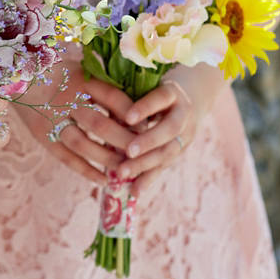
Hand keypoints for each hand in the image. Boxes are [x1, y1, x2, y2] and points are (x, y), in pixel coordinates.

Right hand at [17, 63, 135, 184]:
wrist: (16, 75)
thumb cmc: (57, 72)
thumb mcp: (81, 69)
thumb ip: (104, 84)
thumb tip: (138, 106)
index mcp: (80, 80)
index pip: (112, 98)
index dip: (132, 114)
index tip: (148, 126)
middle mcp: (66, 100)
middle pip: (99, 125)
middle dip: (124, 141)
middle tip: (143, 153)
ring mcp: (52, 119)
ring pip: (83, 144)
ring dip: (107, 159)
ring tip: (126, 169)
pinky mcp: (42, 135)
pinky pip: (66, 157)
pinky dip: (85, 170)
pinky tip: (103, 181)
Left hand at [117, 64, 226, 195]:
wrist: (186, 100)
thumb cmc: (151, 90)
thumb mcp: (143, 87)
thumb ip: (126, 94)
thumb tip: (94, 95)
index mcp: (172, 93)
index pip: (161, 98)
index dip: (146, 108)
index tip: (128, 118)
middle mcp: (184, 114)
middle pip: (169, 129)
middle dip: (148, 141)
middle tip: (128, 151)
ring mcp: (185, 135)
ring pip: (167, 152)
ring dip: (144, 164)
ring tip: (122, 173)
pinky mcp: (179, 152)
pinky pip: (163, 167)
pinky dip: (147, 180)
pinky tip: (134, 191)